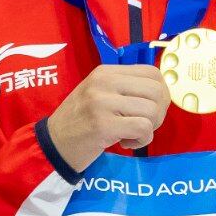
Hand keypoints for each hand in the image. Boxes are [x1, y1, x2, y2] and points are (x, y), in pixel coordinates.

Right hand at [42, 63, 167, 171]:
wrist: (53, 143)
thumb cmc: (79, 121)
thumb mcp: (99, 94)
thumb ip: (125, 89)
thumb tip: (162, 93)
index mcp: (105, 72)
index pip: (152, 73)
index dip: (161, 93)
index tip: (149, 110)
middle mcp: (104, 82)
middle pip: (157, 91)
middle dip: (158, 113)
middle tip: (142, 125)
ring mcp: (102, 102)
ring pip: (152, 111)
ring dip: (149, 129)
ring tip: (130, 135)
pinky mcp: (103, 125)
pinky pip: (143, 128)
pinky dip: (142, 140)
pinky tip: (125, 143)